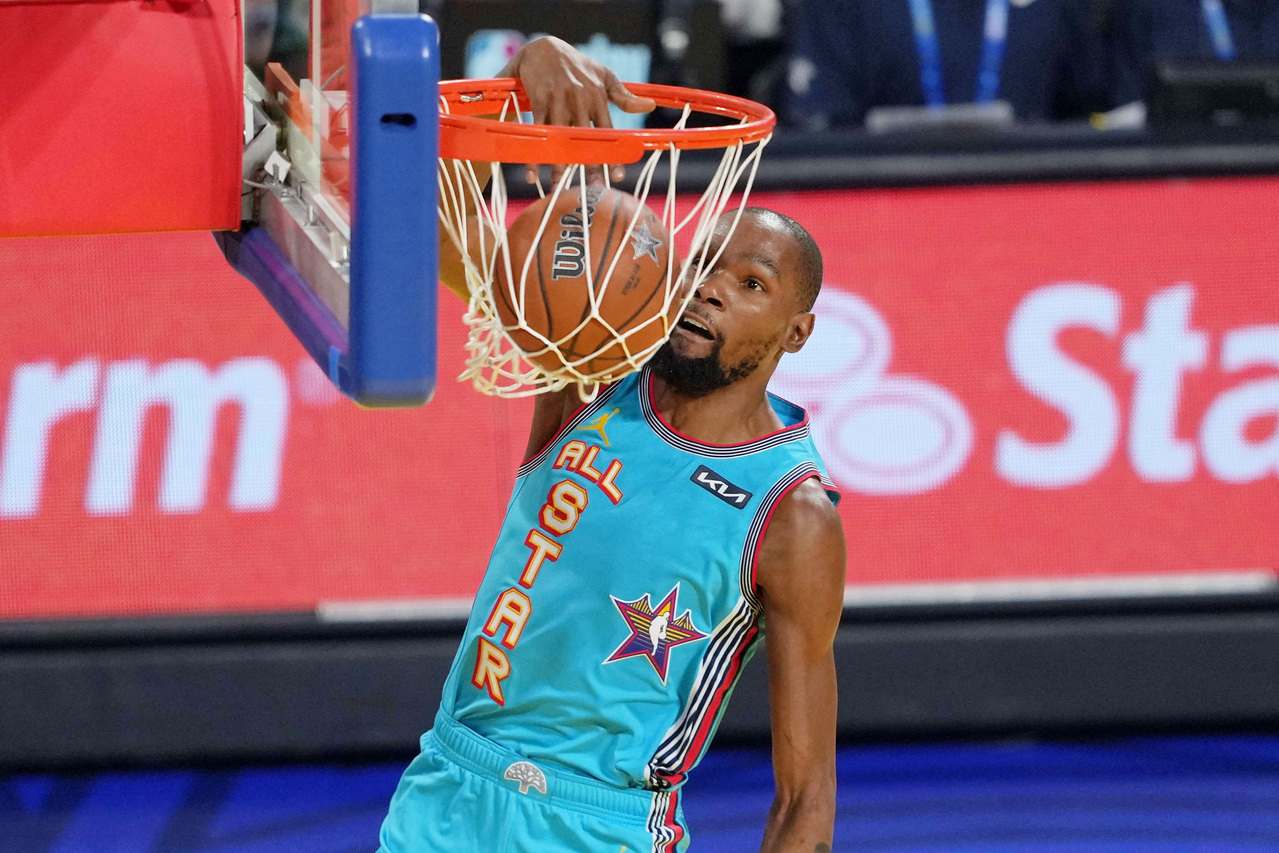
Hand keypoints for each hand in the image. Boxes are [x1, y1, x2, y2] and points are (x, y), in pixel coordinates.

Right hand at [499, 36, 656, 185]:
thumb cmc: (577, 64)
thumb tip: (650, 106)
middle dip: (589, 167)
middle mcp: (580, 100)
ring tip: (558, 188)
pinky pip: (538, 131)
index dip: (612, 156)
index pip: (608, 132)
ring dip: (558, 166)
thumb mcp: (604, 75)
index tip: (618, 178)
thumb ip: (624, 95)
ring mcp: (559, 100)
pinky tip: (532, 175)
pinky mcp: (539, 100)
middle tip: (592, 191)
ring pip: (561, 139)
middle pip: (585, 140)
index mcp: (597, 97)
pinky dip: (533, 153)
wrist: (543, 47)